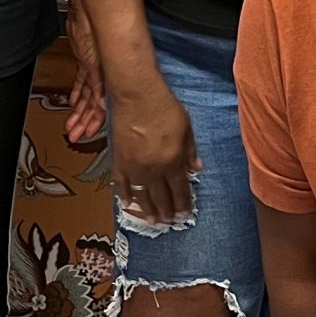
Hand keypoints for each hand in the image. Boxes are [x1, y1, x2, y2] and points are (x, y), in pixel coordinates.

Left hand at [62, 4, 104, 148]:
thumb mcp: (93, 61)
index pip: (103, 105)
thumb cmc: (92, 28)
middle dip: (84, 121)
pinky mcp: (87, 60)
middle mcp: (102, 74)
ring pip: (87, 94)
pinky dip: (77, 93)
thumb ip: (98, 85)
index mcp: (106, 75)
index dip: (97, 121)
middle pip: (93, 104)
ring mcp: (94, 67)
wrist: (82, 8)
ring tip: (72, 125)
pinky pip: (83, 81)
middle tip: (75, 135)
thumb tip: (101, 106)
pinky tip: (73, 103)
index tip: (90, 133)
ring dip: (79, 110)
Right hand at [108, 76, 200, 224]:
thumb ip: (190, 151)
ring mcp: (134, 166)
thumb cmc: (165, 107)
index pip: (180, 189)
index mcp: (172, 160)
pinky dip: (124, 194)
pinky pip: (120, 183)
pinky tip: (127, 203)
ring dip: (147, 209)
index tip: (185, 213)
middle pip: (161, 196)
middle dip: (166, 210)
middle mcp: (153, 168)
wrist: (137, 95)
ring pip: (141, 195)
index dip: (183, 203)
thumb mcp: (186, 127)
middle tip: (168, 221)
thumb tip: (197, 169)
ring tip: (152, 220)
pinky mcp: (118, 160)